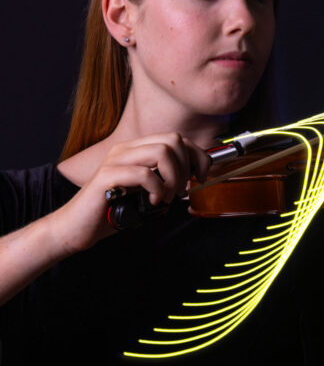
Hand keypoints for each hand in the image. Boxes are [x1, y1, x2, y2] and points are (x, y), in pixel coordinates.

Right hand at [53, 133, 210, 251]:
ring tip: (165, 197)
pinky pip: (145, 174)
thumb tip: (192, 178)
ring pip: (162, 152)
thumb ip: (164, 180)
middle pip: (173, 140)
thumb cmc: (112, 211)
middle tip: (179, 191)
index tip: (201, 177)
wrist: (78, 227)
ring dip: (172, 178)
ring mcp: (116, 160)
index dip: (197, 156)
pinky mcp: (108, 176)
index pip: (177, 139)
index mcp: (137, 150)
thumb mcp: (146, 192)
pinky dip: (157, 190)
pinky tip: (152, 202)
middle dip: (186, 168)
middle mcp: (127, 150)